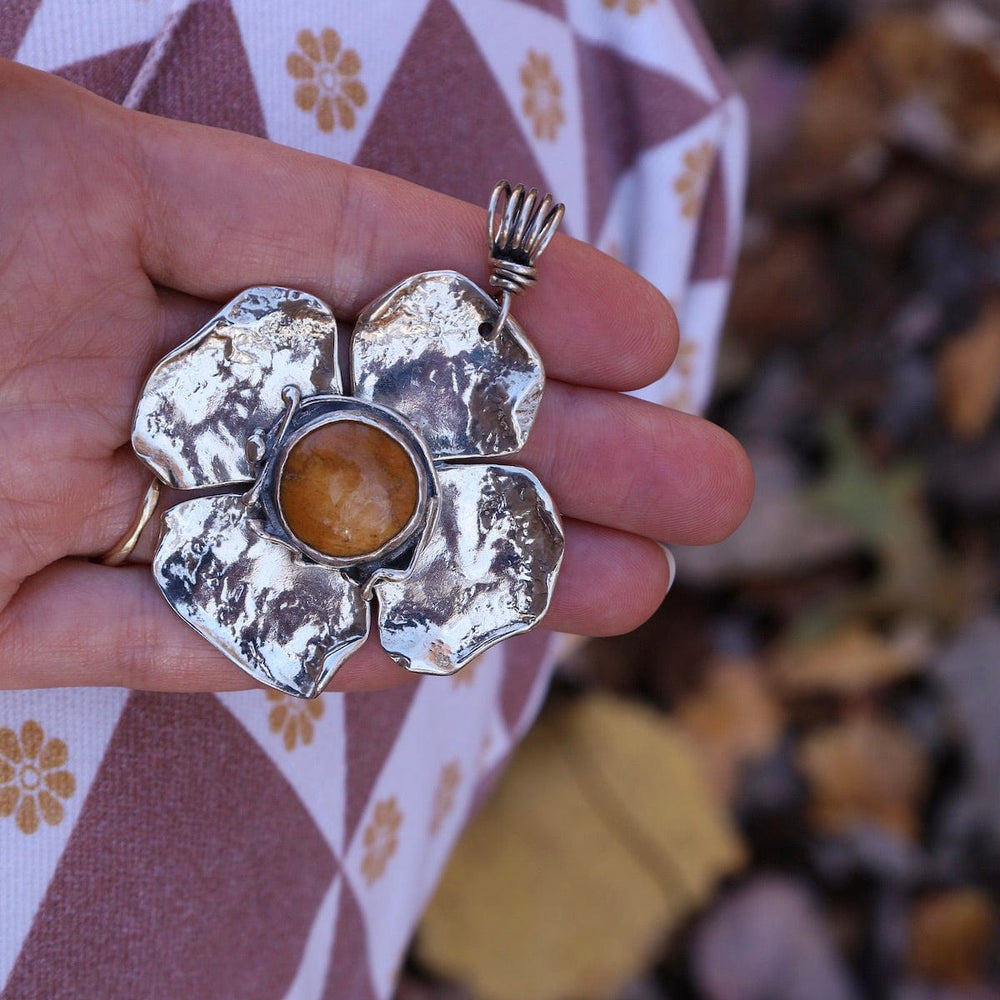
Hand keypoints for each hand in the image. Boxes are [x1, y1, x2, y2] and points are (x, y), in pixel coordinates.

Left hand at [0, 60, 751, 692]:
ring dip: (461, 567)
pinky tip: (435, 639)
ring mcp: (51, 495)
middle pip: (366, 413)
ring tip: (632, 589)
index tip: (645, 336)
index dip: (505, 293)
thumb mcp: (26, 157)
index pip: (348, 250)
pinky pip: (169, 637)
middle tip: (700, 484)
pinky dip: (300, 644)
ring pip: (298, 537)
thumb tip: (385, 190)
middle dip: (544, 450)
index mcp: (92, 216)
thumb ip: (198, 172)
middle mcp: (97, 362)